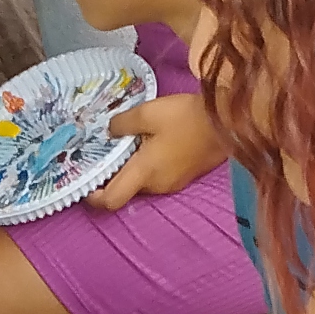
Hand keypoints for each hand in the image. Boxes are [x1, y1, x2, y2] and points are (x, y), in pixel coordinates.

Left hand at [87, 94, 227, 213]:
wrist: (228, 122)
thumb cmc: (186, 118)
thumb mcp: (148, 113)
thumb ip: (122, 124)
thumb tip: (109, 131)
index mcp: (144, 173)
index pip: (112, 200)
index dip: (94, 197)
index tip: (86, 185)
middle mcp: (157, 186)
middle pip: (126, 191)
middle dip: (113, 177)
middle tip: (104, 154)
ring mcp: (173, 184)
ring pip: (143, 183)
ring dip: (132, 170)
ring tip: (127, 145)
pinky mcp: (185, 177)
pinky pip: (158, 177)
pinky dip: (148, 167)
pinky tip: (150, 146)